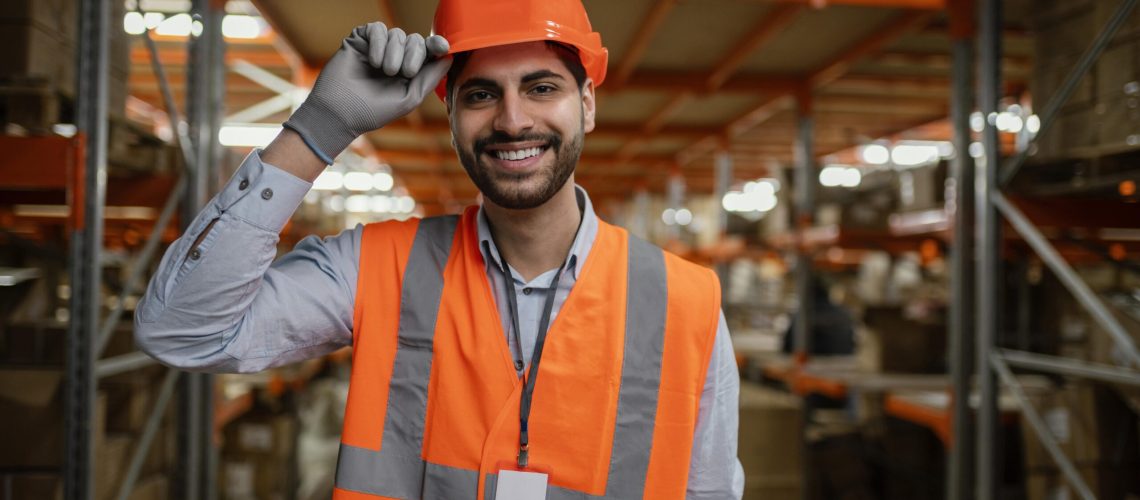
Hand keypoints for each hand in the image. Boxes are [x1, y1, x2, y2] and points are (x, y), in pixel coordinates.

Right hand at [283, 22, 450, 163]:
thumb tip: (449, 57)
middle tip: (404, 72)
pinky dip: (379, 43)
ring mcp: (376, 47)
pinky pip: (377, 28)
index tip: (443, 46)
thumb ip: (430, 78)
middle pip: (415, 40)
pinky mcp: (359, 39)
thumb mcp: (410, 98)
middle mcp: (393, 57)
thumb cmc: (374, 111)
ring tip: (385, 70)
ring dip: (394, 52)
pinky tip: (373, 61)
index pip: (426, 52)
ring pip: (397, 34)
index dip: (437, 45)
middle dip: (414, 54)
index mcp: (408, 71)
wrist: (340, 112)